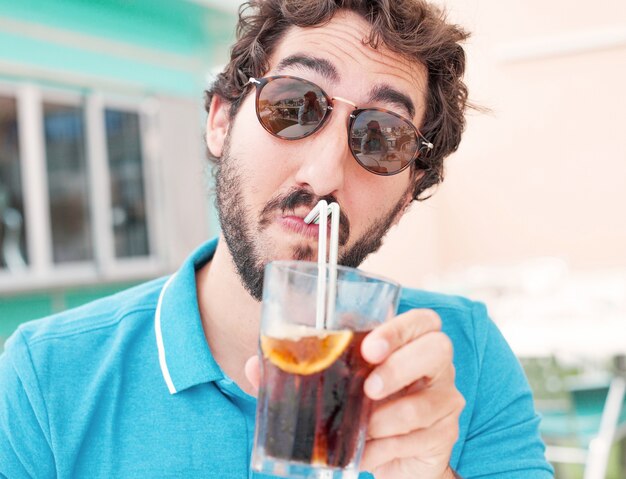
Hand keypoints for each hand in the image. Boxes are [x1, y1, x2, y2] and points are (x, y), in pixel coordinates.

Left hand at [244, 309, 464, 478]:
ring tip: (362, 429)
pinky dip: (388, 448)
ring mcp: (444, 399)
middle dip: (400, 368)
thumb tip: (255, 365)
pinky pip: (421, 438)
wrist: (392, 453)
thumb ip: (298, 373)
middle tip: (368, 388)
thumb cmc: (360, 405)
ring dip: (388, 419)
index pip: (422, 320)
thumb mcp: (333, 385)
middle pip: (438, 349)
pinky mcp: (444, 433)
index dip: (400, 328)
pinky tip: (369, 451)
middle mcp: (434, 365)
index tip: (367, 347)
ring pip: (428, 402)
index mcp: (409, 342)